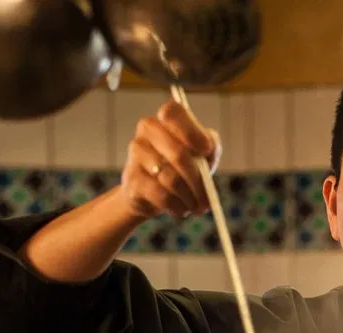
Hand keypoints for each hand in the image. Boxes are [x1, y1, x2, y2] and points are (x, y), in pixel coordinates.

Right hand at [121, 101, 221, 219]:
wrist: (153, 194)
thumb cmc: (185, 168)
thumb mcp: (204, 154)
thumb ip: (210, 146)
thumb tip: (207, 151)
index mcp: (166, 119)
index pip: (173, 112)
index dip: (191, 132)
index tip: (206, 150)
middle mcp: (147, 130)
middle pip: (178, 154)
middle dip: (198, 181)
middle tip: (207, 199)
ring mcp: (136, 153)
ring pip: (171, 179)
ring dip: (189, 198)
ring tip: (195, 206)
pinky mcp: (131, 179)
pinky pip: (161, 196)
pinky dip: (177, 207)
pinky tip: (180, 209)